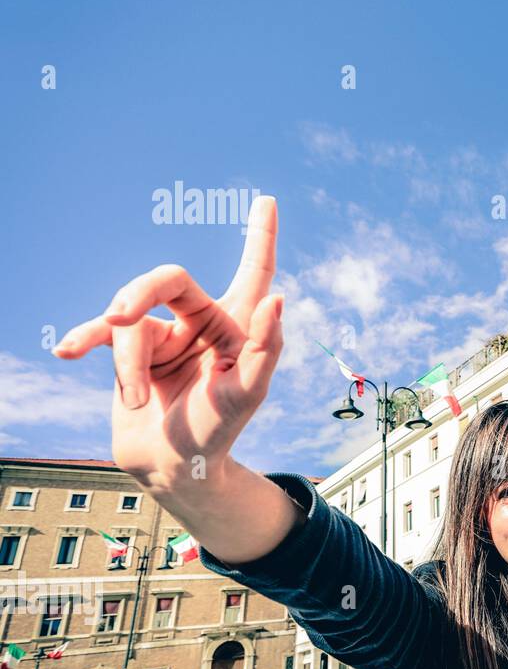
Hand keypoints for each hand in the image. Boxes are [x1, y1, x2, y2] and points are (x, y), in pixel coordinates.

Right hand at [53, 196, 283, 494]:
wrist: (171, 467)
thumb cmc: (217, 432)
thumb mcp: (247, 395)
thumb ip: (266, 347)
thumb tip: (278, 298)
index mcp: (238, 326)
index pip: (254, 272)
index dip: (259, 237)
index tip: (265, 201)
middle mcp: (202, 322)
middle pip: (167, 281)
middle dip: (138, 293)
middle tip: (119, 317)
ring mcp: (164, 334)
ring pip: (131, 321)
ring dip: (128, 362)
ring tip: (138, 399)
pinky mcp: (131, 351)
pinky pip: (101, 333)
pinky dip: (85, 340)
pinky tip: (68, 350)